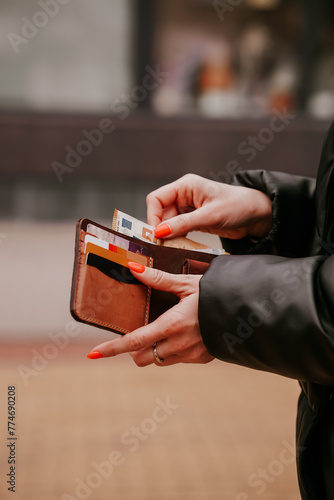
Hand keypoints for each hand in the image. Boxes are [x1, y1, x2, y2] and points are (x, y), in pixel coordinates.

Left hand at [87, 264, 213, 366]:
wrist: (247, 310)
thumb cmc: (217, 293)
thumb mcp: (187, 283)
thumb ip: (159, 279)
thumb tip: (133, 268)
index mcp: (172, 325)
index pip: (134, 342)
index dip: (112, 349)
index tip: (94, 354)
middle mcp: (179, 345)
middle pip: (142, 358)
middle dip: (135, 349)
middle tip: (140, 331)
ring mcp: (191, 355)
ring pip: (159, 361)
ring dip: (154, 350)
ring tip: (164, 329)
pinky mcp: (202, 359)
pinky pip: (178, 360)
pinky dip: (173, 350)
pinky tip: (185, 333)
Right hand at [147, 173, 271, 240]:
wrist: (257, 215)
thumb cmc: (238, 206)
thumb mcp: (210, 216)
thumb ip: (183, 224)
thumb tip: (159, 232)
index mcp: (185, 186)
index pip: (156, 199)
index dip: (153, 216)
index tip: (155, 233)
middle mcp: (184, 195)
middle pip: (160, 212)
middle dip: (160, 228)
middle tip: (160, 245)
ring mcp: (188, 209)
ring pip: (167, 223)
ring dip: (168, 235)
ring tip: (169, 247)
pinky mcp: (194, 220)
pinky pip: (178, 229)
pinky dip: (176, 238)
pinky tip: (178, 246)